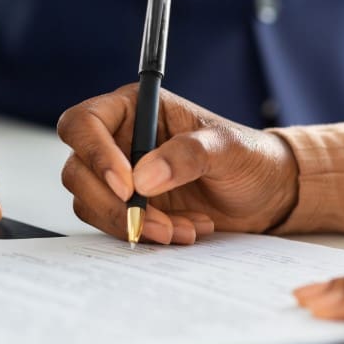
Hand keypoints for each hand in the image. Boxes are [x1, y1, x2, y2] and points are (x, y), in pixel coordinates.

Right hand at [57, 83, 297, 243]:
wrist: (264, 194)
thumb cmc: (248, 157)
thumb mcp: (227, 148)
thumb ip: (187, 155)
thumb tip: (143, 178)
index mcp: (134, 108)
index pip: (84, 123)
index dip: (94, 153)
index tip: (128, 186)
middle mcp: (118, 140)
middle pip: (78, 170)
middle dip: (114, 203)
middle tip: (156, 221)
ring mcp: (119, 176)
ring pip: (91, 203)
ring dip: (134, 223)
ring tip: (182, 228)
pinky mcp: (127, 207)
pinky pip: (113, 225)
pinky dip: (144, 234)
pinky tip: (183, 230)